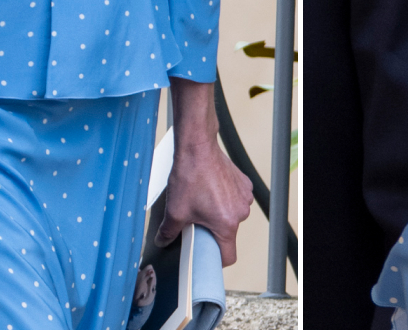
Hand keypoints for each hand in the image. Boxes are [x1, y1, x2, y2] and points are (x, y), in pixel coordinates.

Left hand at [156, 78, 254, 264]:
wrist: (197, 147)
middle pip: (228, 234)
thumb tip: (163, 241)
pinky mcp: (244, 183)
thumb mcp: (175, 210)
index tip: (205, 256)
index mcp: (226, 224)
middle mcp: (240, 212)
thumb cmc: (189, 177)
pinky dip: (225, 199)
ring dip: (219, 214)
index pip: (228, 256)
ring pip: (232, 216)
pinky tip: (210, 189)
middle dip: (213, 231)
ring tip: (202, 202)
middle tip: (196, 222)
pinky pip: (235, 199)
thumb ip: (168, 232)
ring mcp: (244, 197)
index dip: (216, 261)